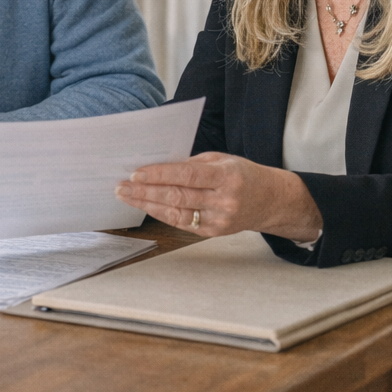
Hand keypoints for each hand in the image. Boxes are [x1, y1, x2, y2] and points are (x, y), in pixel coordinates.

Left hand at [116, 151, 322, 241]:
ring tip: (126, 196)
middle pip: (177, 196)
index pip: (187, 176)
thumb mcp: (222, 159)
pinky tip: (145, 206)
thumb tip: (158, 166)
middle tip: (121, 186)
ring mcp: (219, 220)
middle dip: (145, 191)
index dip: (160, 175)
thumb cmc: (243, 174)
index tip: (136, 173)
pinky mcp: (213, 232)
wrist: (270, 201)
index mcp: (227, 176)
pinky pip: (181, 222)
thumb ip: (192, 164)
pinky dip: (161, 214)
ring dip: (147, 204)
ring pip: (176, 213)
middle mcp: (224, 200)